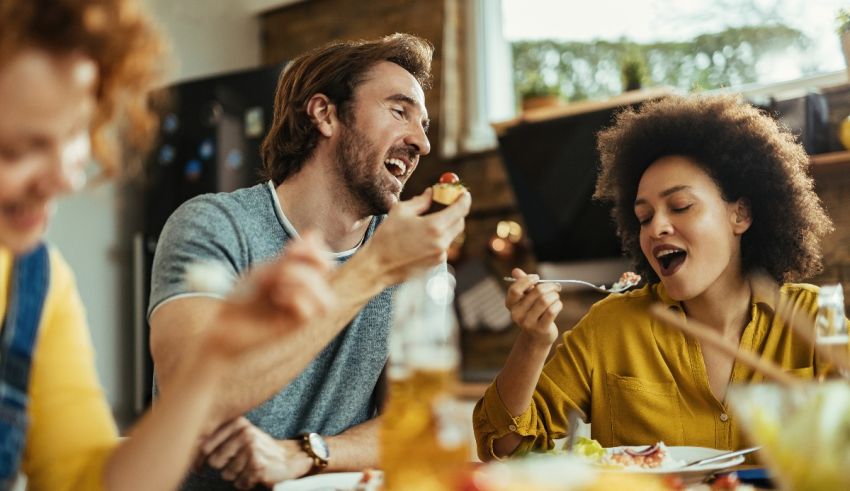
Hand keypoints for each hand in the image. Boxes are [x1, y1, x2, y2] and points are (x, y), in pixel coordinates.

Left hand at [201, 418, 312, 489]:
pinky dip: (246, 483)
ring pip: (226, 474)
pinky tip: (255, 474)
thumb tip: (186, 449)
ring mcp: (251, 449)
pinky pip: (239, 483)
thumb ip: (217, 438)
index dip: (200, 459)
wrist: (290, 459)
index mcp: (238, 423)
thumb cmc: (259, 449)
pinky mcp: (257, 466)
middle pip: (214, 462)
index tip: (200, 465)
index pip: (205, 445)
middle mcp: (245, 434)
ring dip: (237, 475)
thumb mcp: (241, 435)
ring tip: (249, 467)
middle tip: (239, 462)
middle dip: (224, 466)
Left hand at [203, 231, 335, 359]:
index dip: (315, 250)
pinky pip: (311, 311)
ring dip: (304, 283)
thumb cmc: (244, 299)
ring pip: (328, 297)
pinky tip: (277, 299)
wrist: (224, 326)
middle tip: (280, 268)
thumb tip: (315, 233)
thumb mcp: (266, 271)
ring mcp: (303, 310)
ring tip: (279, 286)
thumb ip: (292, 257)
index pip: (325, 259)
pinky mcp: (294, 326)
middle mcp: (306, 294)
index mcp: (301, 278)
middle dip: (305, 262)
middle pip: (327, 270)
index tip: (291, 250)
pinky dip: (295, 299)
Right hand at [364, 187, 470, 284]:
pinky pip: (443, 246)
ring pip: (452, 235)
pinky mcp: (436, 264)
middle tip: (448, 203)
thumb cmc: (386, 236)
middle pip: (460, 222)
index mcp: (434, 226)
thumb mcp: (401, 211)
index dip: (464, 199)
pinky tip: (422, 237)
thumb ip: (421, 201)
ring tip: (429, 220)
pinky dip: (439, 238)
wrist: (378, 266)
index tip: (463, 193)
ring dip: (446, 225)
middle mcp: (441, 242)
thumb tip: (432, 193)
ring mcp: (440, 255)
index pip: (460, 209)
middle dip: (456, 211)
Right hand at [505, 268, 561, 345]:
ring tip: (556, 296)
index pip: (515, 290)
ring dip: (555, 295)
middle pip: (536, 292)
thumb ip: (522, 284)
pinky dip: (558, 304)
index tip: (537, 278)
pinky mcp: (541, 329)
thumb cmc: (533, 313)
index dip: (527, 280)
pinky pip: (552, 311)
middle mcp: (516, 315)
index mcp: (511, 305)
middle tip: (556, 286)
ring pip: (545, 300)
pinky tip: (558, 304)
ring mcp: (528, 323)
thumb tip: (515, 271)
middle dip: (549, 286)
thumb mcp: (526, 299)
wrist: (538, 337)